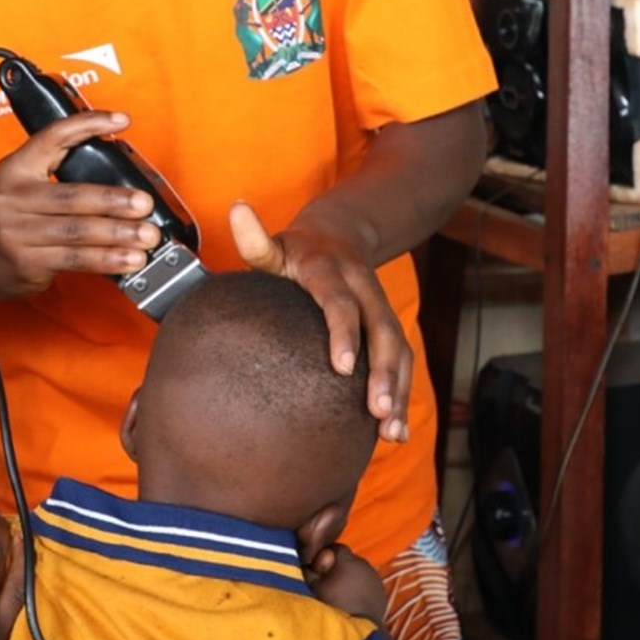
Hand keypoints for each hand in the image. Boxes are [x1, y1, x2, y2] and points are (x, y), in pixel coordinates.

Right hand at [0, 113, 161, 300]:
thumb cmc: (15, 217)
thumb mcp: (25, 184)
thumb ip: (59, 169)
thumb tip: (117, 163)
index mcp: (14, 169)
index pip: (53, 137)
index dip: (88, 124)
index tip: (121, 120)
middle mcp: (11, 199)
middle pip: (72, 196)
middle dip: (113, 201)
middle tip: (144, 204)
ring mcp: (17, 233)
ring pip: (77, 232)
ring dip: (117, 235)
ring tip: (146, 237)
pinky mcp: (27, 263)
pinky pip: (75, 260)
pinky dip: (106, 260)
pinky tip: (128, 261)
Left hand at [231, 200, 410, 440]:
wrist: (341, 234)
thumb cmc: (295, 252)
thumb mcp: (276, 245)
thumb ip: (257, 240)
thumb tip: (237, 209)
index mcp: (331, 270)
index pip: (340, 301)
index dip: (344, 332)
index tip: (343, 367)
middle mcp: (363, 288)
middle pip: (381, 330)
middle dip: (384, 372)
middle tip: (377, 411)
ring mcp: (380, 307)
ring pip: (398, 347)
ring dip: (398, 389)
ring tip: (389, 431)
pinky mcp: (389, 325)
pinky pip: (402, 358)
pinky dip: (401, 392)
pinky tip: (394, 430)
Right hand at [304, 542, 387, 625]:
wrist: (359, 632)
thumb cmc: (333, 606)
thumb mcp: (312, 587)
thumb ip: (308, 569)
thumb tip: (307, 562)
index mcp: (348, 560)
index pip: (335, 548)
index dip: (324, 557)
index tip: (318, 572)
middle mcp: (365, 565)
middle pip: (348, 560)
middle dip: (337, 569)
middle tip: (327, 585)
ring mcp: (375, 579)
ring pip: (358, 573)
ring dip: (349, 579)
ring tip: (339, 596)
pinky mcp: (381, 593)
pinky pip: (367, 585)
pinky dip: (359, 590)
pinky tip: (351, 603)